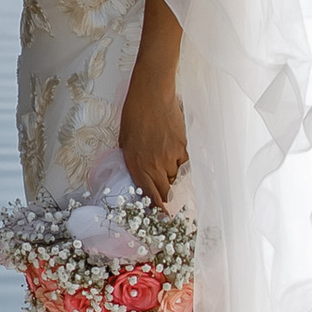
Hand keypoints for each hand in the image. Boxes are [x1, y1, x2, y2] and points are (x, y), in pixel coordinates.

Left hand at [116, 58, 187, 208]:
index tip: (163, 215)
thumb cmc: (134, 116)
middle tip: (171, 199)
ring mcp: (170, 157)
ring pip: (177, 178)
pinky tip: (176, 154)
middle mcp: (154, 166)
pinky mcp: (183, 148)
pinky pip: (185, 165)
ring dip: (174, 177)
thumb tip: (143, 175)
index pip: (151, 196)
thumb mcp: (126, 143)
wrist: (151, 96)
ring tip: (168, 164)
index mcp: (137, 166)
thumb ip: (135, 162)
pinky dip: (182, 164)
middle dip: (169, 198)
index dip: (158, 208)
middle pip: (167, 193)